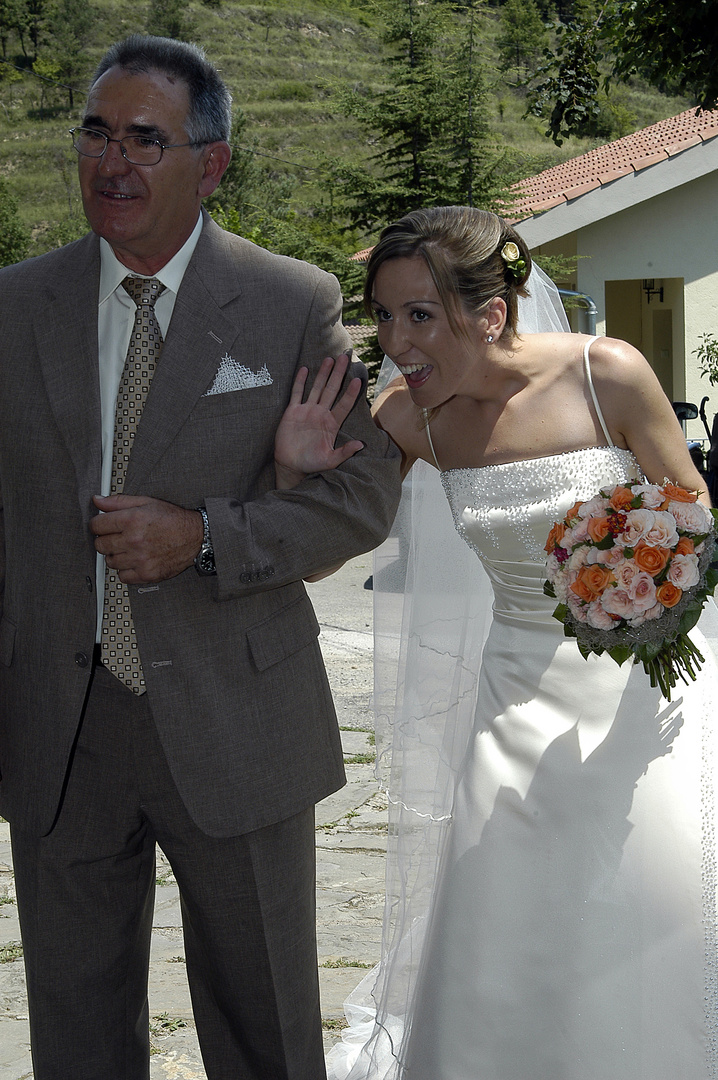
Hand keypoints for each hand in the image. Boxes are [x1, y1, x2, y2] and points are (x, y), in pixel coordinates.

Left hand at [91, 494, 203, 583]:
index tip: (103, 526)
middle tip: (117, 537)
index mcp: (132, 520)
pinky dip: (126, 570)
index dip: (98, 524)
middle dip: (106, 539)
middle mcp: (134, 540)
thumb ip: (118, 501)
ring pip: (110, 562)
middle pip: (100, 545)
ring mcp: (140, 559)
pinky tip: (134, 561)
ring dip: (116, 555)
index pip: (96, 525)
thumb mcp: (146, 502)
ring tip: (129, 548)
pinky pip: (122, 577)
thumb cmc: (173, 520)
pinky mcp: (147, 574)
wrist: (196, 537)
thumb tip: (98, 500)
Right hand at [274, 354, 364, 488]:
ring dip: (323, 373)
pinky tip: (304, 369)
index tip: (358, 380)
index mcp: (332, 424)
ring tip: (329, 359)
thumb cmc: (312, 463)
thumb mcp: (330, 460)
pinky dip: (300, 381)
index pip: (344, 405)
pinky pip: (297, 393)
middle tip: (344, 357)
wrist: (291, 464)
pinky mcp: (293, 411)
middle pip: (332, 390)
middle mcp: (321, 413)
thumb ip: (344, 452)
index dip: (351, 393)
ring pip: (317, 388)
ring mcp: (307, 410)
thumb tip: (361, 445)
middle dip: (338, 374)